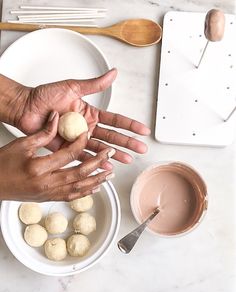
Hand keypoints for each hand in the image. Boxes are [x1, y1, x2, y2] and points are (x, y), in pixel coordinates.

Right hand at [0, 111, 114, 201]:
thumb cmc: (3, 164)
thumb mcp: (21, 144)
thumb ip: (43, 133)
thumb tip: (57, 118)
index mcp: (39, 167)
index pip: (69, 154)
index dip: (81, 142)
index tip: (88, 133)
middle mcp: (47, 183)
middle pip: (80, 173)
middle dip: (98, 162)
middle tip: (110, 153)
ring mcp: (48, 193)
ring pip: (79, 188)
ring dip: (97, 179)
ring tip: (110, 173)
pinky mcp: (48, 198)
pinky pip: (71, 196)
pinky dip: (85, 192)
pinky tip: (95, 187)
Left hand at [15, 69, 149, 166]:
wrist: (26, 107)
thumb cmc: (45, 96)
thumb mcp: (72, 87)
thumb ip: (94, 84)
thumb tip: (113, 74)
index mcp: (90, 113)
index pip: (115, 120)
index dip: (130, 125)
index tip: (143, 130)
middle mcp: (87, 127)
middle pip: (112, 136)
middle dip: (128, 142)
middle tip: (141, 148)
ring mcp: (78, 139)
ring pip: (100, 148)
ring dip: (115, 154)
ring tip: (128, 159)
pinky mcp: (67, 148)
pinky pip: (83, 156)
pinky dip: (94, 161)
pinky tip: (106, 165)